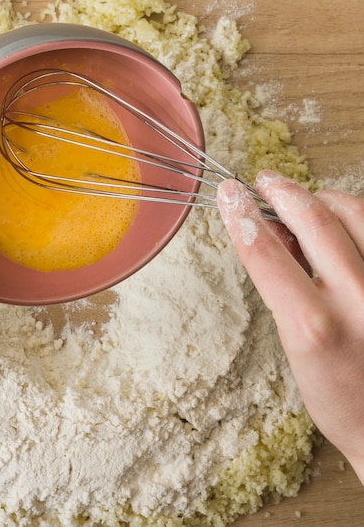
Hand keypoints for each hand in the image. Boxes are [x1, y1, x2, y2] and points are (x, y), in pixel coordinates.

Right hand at [218, 170, 363, 483]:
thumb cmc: (344, 398)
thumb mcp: (295, 349)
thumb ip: (283, 289)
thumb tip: (269, 235)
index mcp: (315, 326)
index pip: (264, 251)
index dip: (240, 214)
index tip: (229, 193)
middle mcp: (358, 300)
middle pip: (313, 219)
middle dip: (282, 192)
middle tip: (266, 182)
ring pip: (354, 212)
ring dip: (321, 197)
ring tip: (303, 198)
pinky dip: (353, 214)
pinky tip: (339, 218)